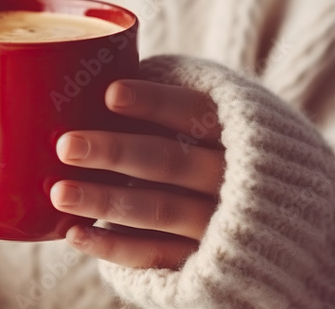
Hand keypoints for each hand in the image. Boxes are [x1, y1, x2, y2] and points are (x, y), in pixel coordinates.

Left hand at [50, 79, 223, 268]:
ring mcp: (220, 223)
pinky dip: (113, 246)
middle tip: (66, 146)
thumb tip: (91, 73)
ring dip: (105, 201)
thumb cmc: (218, 152)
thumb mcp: (220, 119)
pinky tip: (74, 233)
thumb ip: (170, 102)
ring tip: (59, 192)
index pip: (195, 110)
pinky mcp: (203, 262)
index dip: (154, 102)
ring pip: (159, 209)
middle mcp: (232, 177)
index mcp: (237, 130)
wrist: (276, 224)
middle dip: (116, 152)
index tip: (109, 94)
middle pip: (172, 162)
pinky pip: (154, 256)